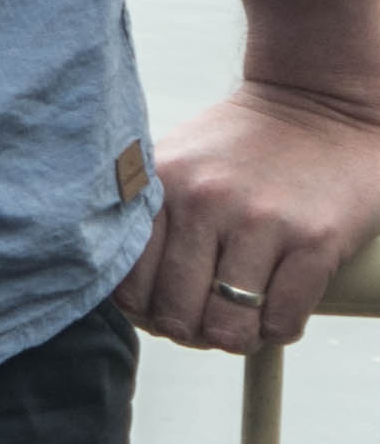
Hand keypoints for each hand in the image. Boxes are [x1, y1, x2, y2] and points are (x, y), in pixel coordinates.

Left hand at [116, 79, 379, 351]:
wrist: (320, 105)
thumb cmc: (241, 145)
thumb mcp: (177, 161)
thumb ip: (146, 212)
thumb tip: (123, 293)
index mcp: (161, 186)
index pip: (127, 281)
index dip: (141, 311)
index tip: (157, 312)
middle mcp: (204, 203)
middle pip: (175, 311)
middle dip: (187, 332)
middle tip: (202, 325)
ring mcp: (261, 222)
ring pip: (228, 325)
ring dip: (233, 338)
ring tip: (240, 325)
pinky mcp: (316, 241)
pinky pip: (283, 320)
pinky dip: (277, 332)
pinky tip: (276, 316)